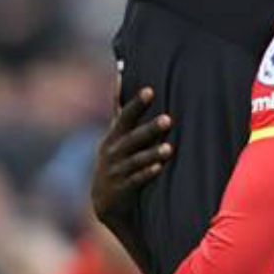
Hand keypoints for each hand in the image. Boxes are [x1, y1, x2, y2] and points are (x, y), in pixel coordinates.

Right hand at [91, 86, 173, 225]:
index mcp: (114, 136)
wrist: (104, 201)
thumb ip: (120, 109)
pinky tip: (159, 168)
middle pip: (132, 137)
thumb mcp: (116, 135)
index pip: (125, 116)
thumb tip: (121, 73)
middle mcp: (113, 151)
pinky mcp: (122, 189)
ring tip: (169, 148)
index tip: (150, 90)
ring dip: (152, 153)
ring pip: (136, 160)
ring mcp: (116, 170)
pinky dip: (146, 174)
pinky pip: (135, 180)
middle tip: (168, 118)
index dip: (137, 103)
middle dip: (149, 128)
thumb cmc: (117, 160)